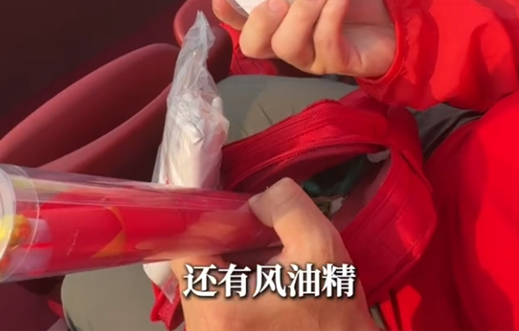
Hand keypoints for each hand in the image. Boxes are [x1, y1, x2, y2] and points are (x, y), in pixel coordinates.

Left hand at [172, 178, 377, 330]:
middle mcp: (202, 330)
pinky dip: (239, 283)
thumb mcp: (320, 247)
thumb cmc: (334, 318)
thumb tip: (256, 200)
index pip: (183, 245)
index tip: (240, 212)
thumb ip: (285, 205)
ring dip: (235, 261)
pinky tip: (270, 282)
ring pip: (207, 281)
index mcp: (217, 308)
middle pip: (196, 262)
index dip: (211, 218)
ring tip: (271, 261)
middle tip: (262, 235)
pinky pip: (217, 301)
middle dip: (228, 240)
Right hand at [212, 0, 395, 77]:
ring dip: (300, 17)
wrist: (393, 14)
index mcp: (277, 22)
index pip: (242, 23)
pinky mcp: (338, 63)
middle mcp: (287, 41)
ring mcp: (311, 57)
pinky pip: (326, 46)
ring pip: (288, 47)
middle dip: (260, 21)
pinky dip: (331, 18)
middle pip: (255, 45)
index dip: (227, 14)